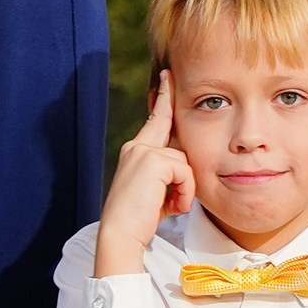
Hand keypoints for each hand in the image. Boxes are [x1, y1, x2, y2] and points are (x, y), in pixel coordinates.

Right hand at [96, 72, 196, 272]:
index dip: (162, 100)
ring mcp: (143, 152)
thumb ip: (169, 175)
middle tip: (169, 72)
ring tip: (171, 205)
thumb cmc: (141, 220)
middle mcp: (137, 147)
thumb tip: (187, 167)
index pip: (154, 121)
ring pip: (184, 161)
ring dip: (185, 188)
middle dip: (168, 97)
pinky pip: (186, 172)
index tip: (167, 78)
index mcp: (136, 153)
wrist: (121, 234)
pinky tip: (172, 207)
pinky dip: (185, 193)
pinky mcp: (152, 161)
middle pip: (164, 120)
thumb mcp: (158, 193)